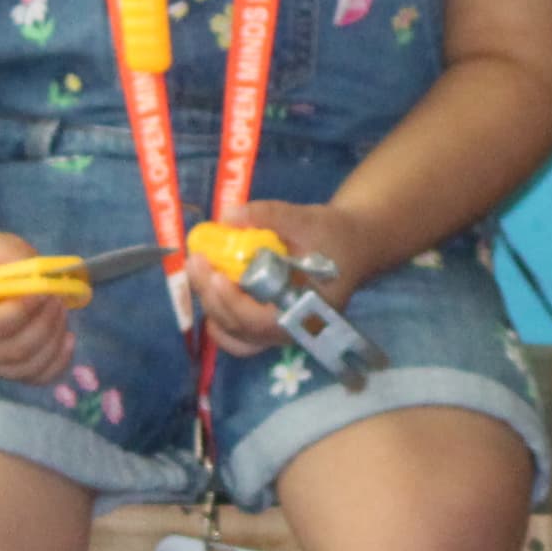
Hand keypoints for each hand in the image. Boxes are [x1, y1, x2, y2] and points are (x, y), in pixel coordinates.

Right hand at [0, 222, 78, 384]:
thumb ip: (9, 255)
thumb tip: (41, 275)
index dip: (22, 312)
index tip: (43, 290)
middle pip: (11, 352)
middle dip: (44, 324)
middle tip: (57, 296)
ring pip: (25, 369)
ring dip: (53, 342)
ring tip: (60, 310)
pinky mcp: (2, 362)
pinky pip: (33, 377)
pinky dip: (56, 363)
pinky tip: (68, 339)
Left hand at [184, 199, 372, 356]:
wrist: (354, 245)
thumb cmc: (333, 234)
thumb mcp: (305, 218)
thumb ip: (268, 215)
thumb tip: (227, 216)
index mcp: (305, 309)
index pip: (261, 320)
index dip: (232, 302)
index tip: (214, 274)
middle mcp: (290, 330)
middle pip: (239, 327)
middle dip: (211, 295)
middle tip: (196, 260)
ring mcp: (278, 333)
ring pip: (233, 333)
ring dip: (211, 304)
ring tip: (199, 270)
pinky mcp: (268, 327)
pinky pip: (236, 335)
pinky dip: (219, 317)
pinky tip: (211, 289)